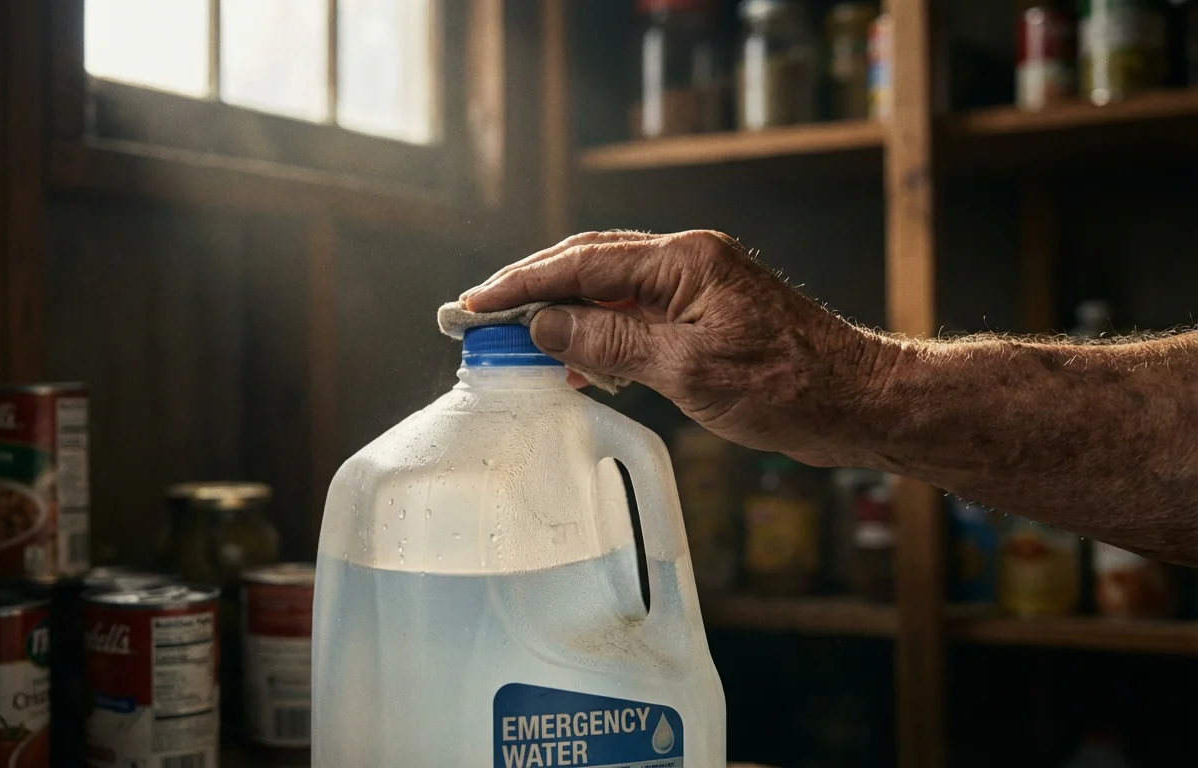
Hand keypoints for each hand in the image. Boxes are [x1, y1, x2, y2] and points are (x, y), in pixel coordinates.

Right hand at [463, 230, 888, 465]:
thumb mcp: (687, 371)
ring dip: (565, 314)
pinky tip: (581, 365)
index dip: (523, 284)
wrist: (861, 403)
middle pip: (590, 264)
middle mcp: (688, 261)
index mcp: (683, 261)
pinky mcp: (709, 316)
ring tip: (521, 343)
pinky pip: (638, 315)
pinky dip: (601, 335)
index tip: (475, 305)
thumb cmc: (789, 387)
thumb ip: (610, 344)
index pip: (582, 265)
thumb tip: (544, 326)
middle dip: (534, 289)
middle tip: (483, 317)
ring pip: (612, 290)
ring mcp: (700, 287)